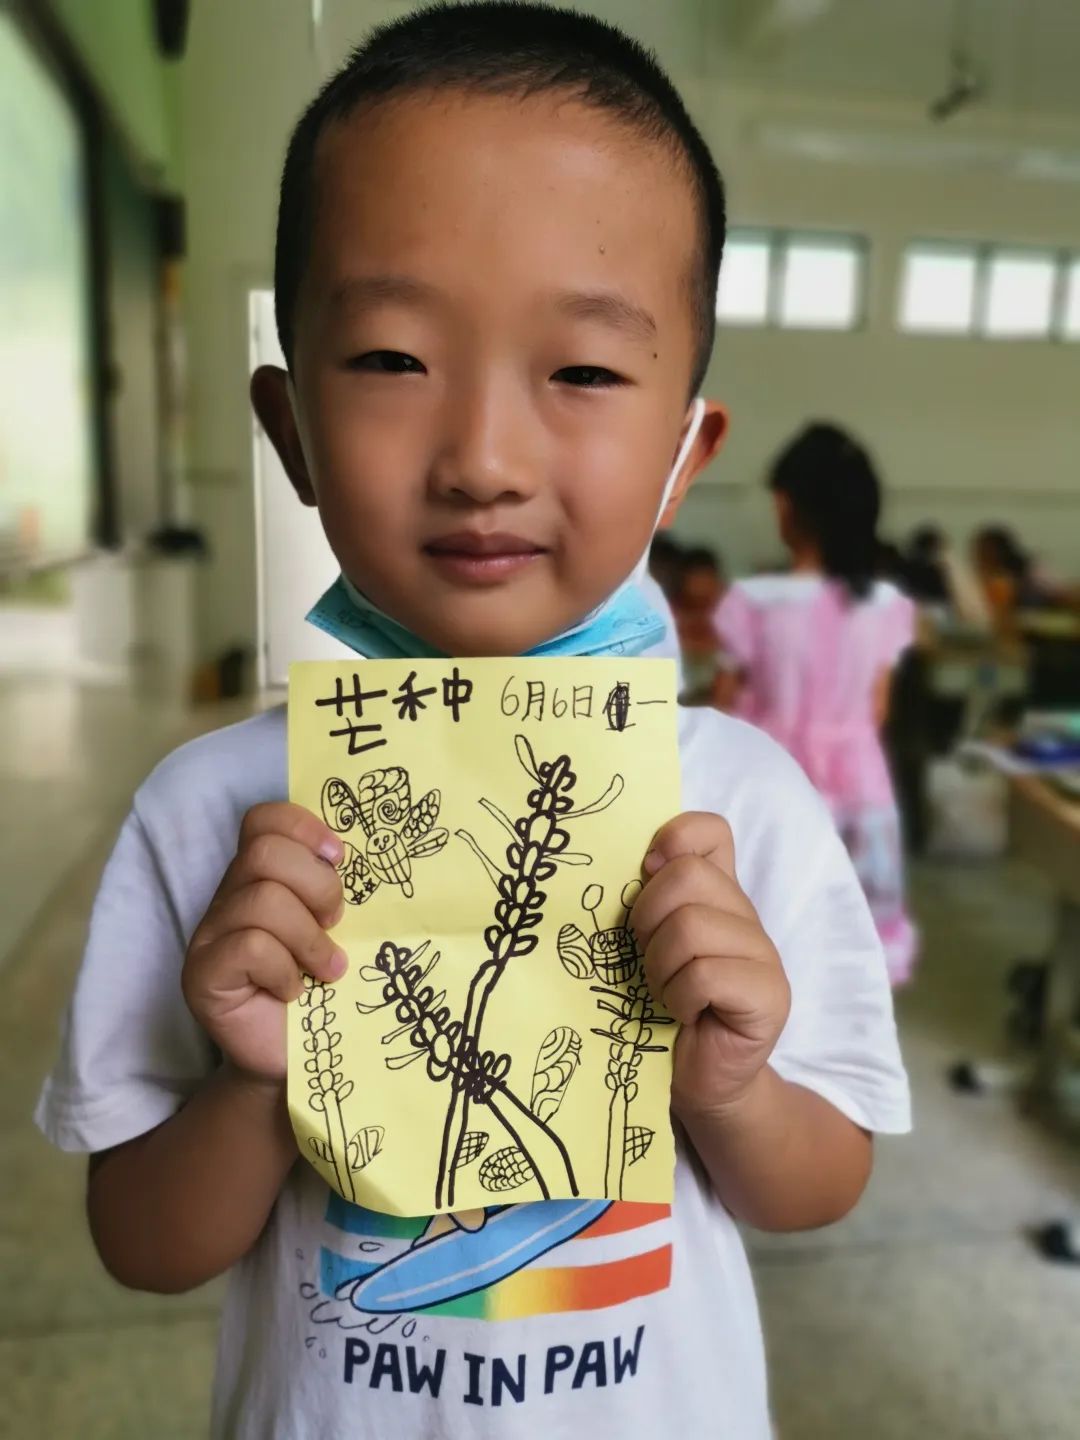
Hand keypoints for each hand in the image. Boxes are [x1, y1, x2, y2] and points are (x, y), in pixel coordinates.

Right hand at [182, 803, 346, 1083]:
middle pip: (263, 853)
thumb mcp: (337, 929)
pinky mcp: (203, 976)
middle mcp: (227, 899)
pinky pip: (250, 947)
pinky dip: (285, 969)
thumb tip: (367, 855)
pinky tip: (294, 993)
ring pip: (261, 901)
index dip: (303, 828)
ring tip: (326, 969)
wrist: (296, 1061)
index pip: (263, 820)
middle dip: (317, 886)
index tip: (341, 858)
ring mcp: (209, 937)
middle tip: (336, 924)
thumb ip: (335, 890)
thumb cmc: (324, 991)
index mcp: (258, 879)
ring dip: (309, 938)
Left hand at [631, 812, 789, 1116]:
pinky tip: (685, 1015)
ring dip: (660, 968)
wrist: (696, 1083)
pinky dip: (680, 998)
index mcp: (717, 895)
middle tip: (646, 959)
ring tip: (664, 993)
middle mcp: (746, 915)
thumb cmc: (659, 1011)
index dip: (674, 838)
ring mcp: (765, 955)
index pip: (710, 831)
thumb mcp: (645, 946)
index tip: (646, 874)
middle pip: (687, 876)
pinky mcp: (771, 995)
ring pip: (691, 927)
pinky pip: (705, 974)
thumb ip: (645, 901)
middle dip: (647, 920)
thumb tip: (637, 859)